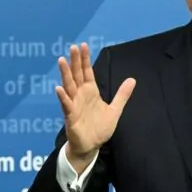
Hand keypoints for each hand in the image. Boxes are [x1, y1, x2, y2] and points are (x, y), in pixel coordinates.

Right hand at [55, 43, 135, 163]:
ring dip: (65, 74)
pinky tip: (59, 88)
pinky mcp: (71, 117)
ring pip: (69, 86)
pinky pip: (66, 105)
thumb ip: (122, 95)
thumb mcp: (115, 110)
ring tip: (62, 60)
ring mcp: (74, 105)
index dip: (85, 59)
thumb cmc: (100, 128)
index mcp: (91, 92)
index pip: (87, 72)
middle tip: (72, 47)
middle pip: (77, 75)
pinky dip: (63, 97)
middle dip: (75, 61)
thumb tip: (132, 79)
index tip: (83, 45)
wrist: (91, 146)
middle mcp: (80, 95)